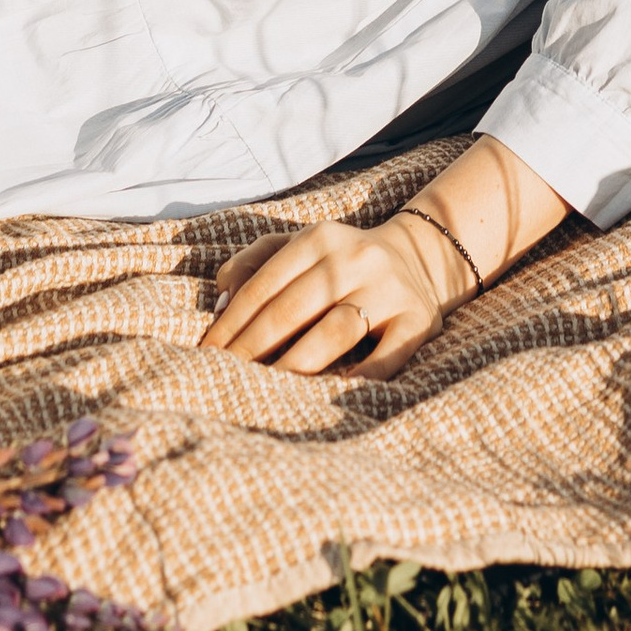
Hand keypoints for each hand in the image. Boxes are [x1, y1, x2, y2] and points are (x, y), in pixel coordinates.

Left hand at [201, 209, 471, 376]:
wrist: (422, 256)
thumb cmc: (341, 261)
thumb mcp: (300, 246)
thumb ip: (254, 262)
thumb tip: (221, 300)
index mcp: (319, 239)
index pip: (265, 284)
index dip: (232, 322)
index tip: (208, 354)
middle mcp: (354, 259)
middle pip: (293, 307)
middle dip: (253, 347)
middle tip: (227, 377)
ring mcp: (388, 289)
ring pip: (336, 328)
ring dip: (298, 362)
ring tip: (270, 389)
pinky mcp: (418, 318)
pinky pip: (390, 352)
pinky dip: (365, 374)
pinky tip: (337, 392)